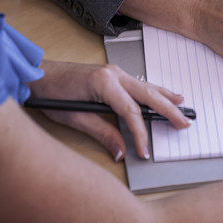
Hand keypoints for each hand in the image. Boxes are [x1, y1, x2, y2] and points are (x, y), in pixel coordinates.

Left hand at [28, 60, 190, 161]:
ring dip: (165, 97)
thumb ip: (102, 133)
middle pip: (147, 94)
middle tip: (183, 123)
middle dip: (167, 109)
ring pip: (146, 86)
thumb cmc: (52, 94)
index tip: (145, 150)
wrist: (39, 75)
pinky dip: (153, 90)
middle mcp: (113, 73)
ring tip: (182, 106)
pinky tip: (162, 94)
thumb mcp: (75, 118)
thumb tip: (121, 151)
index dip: (140, 133)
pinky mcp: (112, 74)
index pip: (131, 111)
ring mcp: (114, 72)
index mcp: (103, 82)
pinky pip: (138, 83)